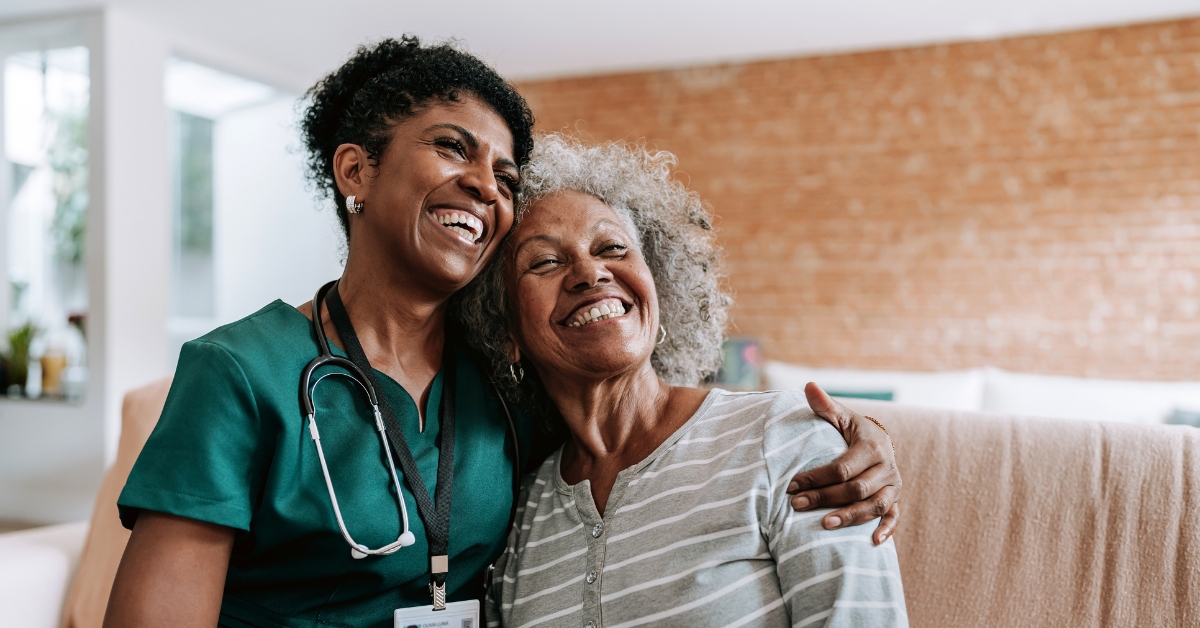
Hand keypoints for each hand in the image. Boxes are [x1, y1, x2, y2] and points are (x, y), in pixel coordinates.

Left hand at [786, 382, 900, 544]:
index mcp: (872, 446)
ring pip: (875, 506)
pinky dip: (886, 530)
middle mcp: (887, 467)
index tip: (791, 485)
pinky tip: (872, 543)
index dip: (817, 477)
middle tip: (796, 505)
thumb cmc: (852, 430)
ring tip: (824, 525)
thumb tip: (808, 385)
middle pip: (857, 488)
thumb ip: (824, 405)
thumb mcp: (840, 416)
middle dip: (825, 498)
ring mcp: (894, 486)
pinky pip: (894, 518)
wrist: (879, 441)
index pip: (843, 467)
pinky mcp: (897, 500)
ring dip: (850, 517)